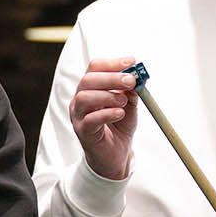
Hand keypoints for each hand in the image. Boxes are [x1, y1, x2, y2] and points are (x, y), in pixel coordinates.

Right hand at [68, 57, 138, 180]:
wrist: (115, 155)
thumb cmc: (119, 127)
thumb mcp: (129, 105)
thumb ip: (130, 91)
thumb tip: (136, 77)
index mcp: (90, 88)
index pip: (94, 68)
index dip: (112, 62)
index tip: (131, 62)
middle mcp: (80, 99)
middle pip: (88, 80)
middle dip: (111, 77)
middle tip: (131, 80)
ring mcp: (78, 116)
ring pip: (84, 98)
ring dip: (108, 96)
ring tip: (124, 102)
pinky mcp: (82, 131)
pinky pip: (90, 119)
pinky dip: (107, 113)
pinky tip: (120, 113)